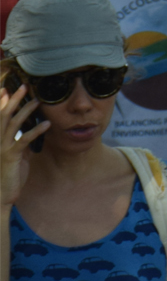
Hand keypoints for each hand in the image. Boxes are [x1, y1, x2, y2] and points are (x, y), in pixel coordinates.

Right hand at [0, 87, 42, 206]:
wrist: (2, 194)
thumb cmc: (11, 173)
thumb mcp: (18, 154)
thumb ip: (22, 142)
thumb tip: (32, 131)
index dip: (1, 102)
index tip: (7, 88)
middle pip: (4, 115)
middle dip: (14, 100)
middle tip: (24, 86)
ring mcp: (2, 147)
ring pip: (13, 124)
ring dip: (26, 111)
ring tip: (38, 101)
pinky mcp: (11, 156)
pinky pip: (23, 140)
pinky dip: (36, 130)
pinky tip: (47, 124)